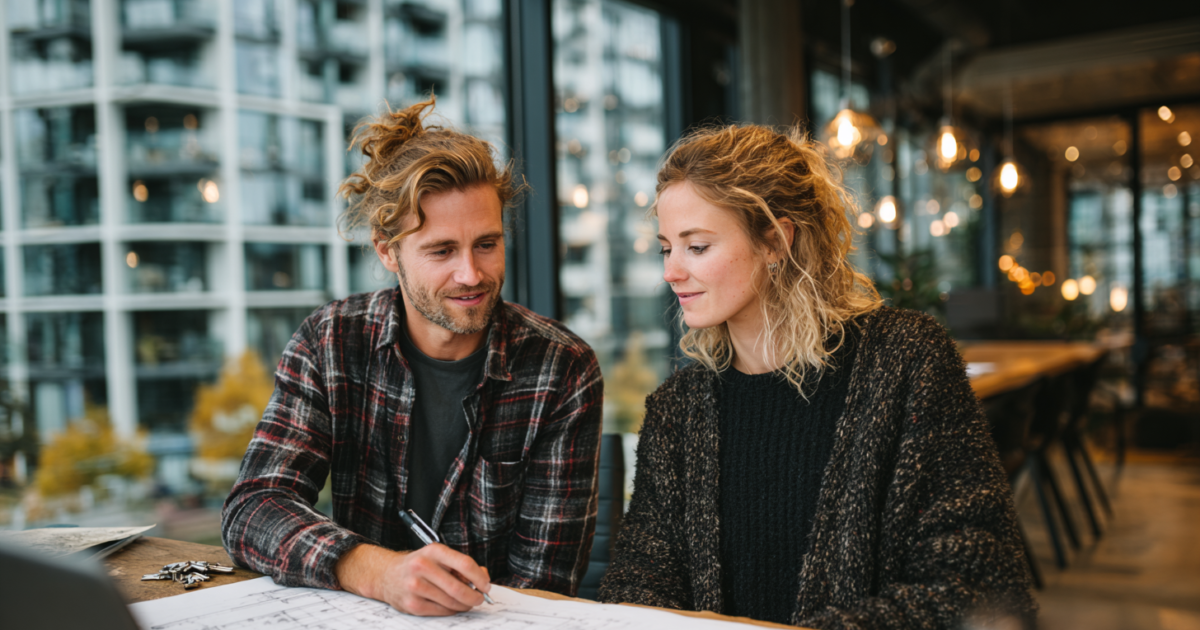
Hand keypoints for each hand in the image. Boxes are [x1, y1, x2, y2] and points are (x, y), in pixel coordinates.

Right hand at [335, 543, 491, 615]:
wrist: (386, 575)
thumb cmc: (418, 566)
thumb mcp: (438, 557)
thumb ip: (461, 565)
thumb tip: (484, 577)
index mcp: (433, 551)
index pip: (464, 564)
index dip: (480, 578)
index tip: (486, 585)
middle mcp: (422, 567)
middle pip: (458, 587)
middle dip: (474, 596)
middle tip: (480, 599)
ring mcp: (415, 586)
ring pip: (451, 602)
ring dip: (464, 605)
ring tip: (466, 602)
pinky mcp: (412, 604)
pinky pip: (441, 611)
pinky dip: (451, 610)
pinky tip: (450, 605)